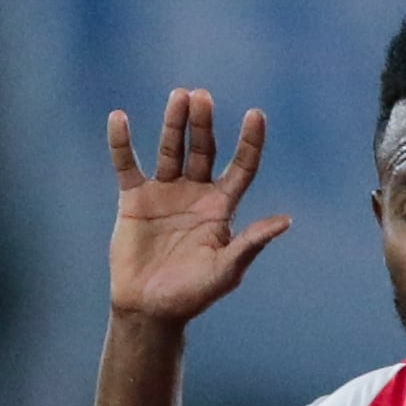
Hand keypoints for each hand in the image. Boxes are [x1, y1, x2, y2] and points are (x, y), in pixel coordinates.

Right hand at [109, 88, 291, 326]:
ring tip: (180, 96)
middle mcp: (196, 194)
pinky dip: (121, 143)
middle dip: (204, 124)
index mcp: (222, 208)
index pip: (242, 167)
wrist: (150, 308)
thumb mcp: (226, 270)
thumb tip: (285, 221)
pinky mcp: (134, 198)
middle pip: (204, 150)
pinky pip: (127, 164)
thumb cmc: (193, 294)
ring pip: (171, 150)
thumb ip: (251, 243)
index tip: (256, 115)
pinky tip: (120, 119)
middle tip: (203, 96)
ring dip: (175, 124)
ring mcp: (165, 192)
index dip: (250, 142)